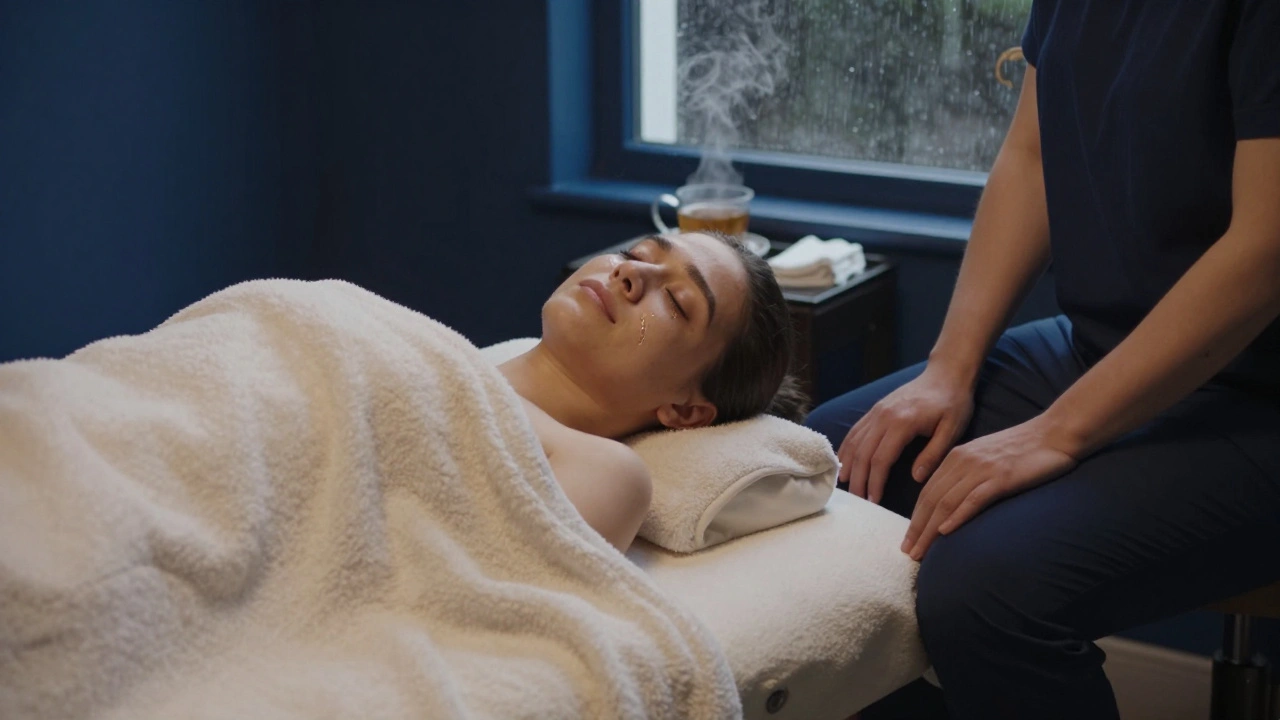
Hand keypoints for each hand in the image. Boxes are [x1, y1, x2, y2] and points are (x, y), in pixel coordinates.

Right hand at [839, 365, 974, 503]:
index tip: (873, 501)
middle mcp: (883, 416)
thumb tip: (916, 478)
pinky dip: (847, 448)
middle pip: (863, 453)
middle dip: (858, 479)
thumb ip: (933, 454)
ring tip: (847, 486)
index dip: (874, 482)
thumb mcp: (952, 430)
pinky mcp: (875, 409)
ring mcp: (877, 411)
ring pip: (855, 441)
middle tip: (858, 502)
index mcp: (902, 423)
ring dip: (848, 465)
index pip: (881, 459)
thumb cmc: (953, 403)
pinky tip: (844, 462)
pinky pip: (855, 430)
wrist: (946, 373)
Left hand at [902, 416, 1078, 559]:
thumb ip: (967, 475)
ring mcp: (982, 469)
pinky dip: (957, 516)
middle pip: (932, 499)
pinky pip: (973, 499)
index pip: (928, 492)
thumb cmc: (1023, 449)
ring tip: (920, 551)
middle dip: (917, 528)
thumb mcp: (986, 458)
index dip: (915, 518)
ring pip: (946, 502)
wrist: (1055, 433)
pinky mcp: (1001, 477)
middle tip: (907, 552)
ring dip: (930, 530)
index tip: (908, 540)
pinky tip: (946, 532)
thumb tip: (951, 503)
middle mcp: (963, 462)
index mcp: (957, 457)